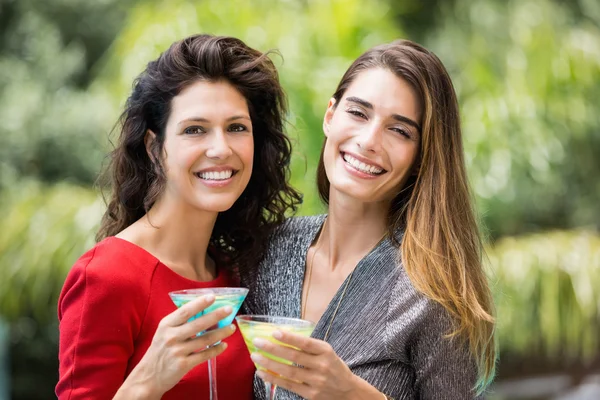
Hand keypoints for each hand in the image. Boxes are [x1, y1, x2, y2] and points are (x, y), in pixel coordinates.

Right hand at [120, 294, 235, 396]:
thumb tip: (203, 311)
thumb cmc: (160, 350)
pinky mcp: (183, 364)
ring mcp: (178, 351)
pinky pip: (204, 355)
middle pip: (198, 324)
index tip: (213, 296)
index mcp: (166, 325)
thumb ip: (180, 322)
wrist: (149, 376)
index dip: (200, 303)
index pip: (185, 311)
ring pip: (205, 339)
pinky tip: (224, 345)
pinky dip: (216, 349)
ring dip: (221, 333)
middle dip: (216, 315)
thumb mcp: (164, 332)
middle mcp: (171, 337)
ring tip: (231, 328)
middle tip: (229, 309)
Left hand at [251, 330, 369, 399]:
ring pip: (289, 372)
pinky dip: (274, 378)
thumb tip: (282, 336)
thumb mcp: (327, 352)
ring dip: (270, 364)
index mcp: (326, 351)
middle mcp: (322, 366)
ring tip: (255, 356)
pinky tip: (262, 372)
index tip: (274, 332)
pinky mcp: (310, 394)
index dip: (289, 338)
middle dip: (273, 349)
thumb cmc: (333, 367)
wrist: (348, 392)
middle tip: (257, 342)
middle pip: (294, 357)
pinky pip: (288, 385)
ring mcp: (316, 381)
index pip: (305, 343)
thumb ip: (309, 346)